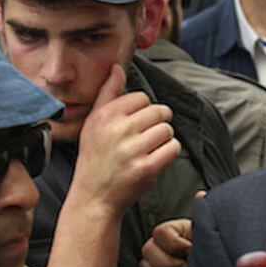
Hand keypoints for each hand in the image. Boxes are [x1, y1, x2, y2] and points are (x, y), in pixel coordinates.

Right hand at [70, 65, 179, 217]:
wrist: (94, 198)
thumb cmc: (95, 159)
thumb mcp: (93, 124)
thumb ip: (107, 94)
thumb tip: (117, 67)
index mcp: (104, 116)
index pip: (141, 97)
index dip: (142, 111)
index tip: (135, 125)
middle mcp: (117, 130)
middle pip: (158, 111)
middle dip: (157, 123)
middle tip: (146, 137)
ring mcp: (132, 150)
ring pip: (167, 129)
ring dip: (163, 139)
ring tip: (149, 149)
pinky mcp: (146, 168)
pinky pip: (172, 148)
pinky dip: (169, 153)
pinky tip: (156, 159)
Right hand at [140, 191, 205, 266]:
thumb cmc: (212, 254)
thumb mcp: (209, 234)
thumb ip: (202, 218)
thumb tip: (201, 194)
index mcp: (173, 231)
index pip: (160, 232)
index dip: (174, 244)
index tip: (190, 251)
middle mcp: (159, 244)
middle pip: (148, 250)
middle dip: (169, 263)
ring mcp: (154, 262)